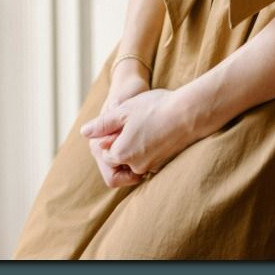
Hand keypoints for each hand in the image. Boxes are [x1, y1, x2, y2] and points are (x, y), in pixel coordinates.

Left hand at [80, 87, 210, 184]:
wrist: (190, 113)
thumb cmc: (155, 108)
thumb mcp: (123, 111)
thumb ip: (102, 125)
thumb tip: (85, 133)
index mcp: (122, 153)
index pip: (106, 155)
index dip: (110, 139)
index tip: (120, 124)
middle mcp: (137, 165)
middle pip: (121, 160)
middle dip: (122, 145)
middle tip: (132, 124)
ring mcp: (154, 166)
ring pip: (137, 161)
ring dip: (137, 147)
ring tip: (145, 125)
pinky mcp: (167, 163)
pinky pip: (152, 160)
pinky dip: (151, 148)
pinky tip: (157, 130)